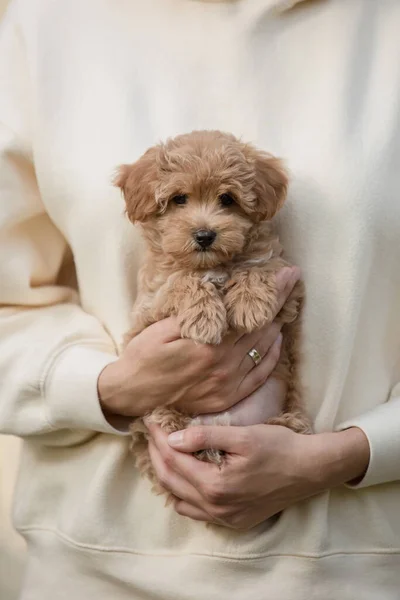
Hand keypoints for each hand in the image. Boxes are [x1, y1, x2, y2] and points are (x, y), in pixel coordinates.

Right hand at [98, 267, 299, 418]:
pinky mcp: (227, 398)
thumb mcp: (160, 328)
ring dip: (278, 326)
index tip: (289, 274)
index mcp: (210, 346)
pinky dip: (271, 357)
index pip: (250, 312)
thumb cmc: (143, 357)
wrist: (133, 395)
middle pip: (262, 328)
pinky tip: (276, 342)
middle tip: (292, 281)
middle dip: (279, 304)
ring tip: (285, 306)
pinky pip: (259, 376)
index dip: (271, 293)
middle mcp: (225, 366)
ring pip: (264, 350)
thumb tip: (219, 293)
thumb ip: (193, 315)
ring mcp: (228, 385)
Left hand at [147, 423, 369, 529]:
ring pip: (180, 500)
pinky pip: (197, 511)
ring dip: (168, 476)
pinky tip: (186, 475)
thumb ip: (205, 437)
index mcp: (216, 486)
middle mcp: (216, 508)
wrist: (310, 470)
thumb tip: (173, 439)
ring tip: (164, 451)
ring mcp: (225, 518)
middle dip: (157, 455)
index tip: (150, 420)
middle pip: (171, 482)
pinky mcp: (234, 521)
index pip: (174, 461)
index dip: (159, 439)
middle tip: (152, 433)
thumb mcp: (242, 436)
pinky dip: (184, 493)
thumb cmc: (279, 448)